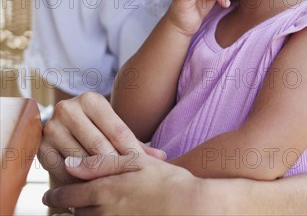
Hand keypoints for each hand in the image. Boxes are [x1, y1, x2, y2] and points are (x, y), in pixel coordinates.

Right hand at [38, 92, 164, 183]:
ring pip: (81, 160)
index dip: (132, 152)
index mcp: (91, 99)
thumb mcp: (113, 128)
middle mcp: (68, 109)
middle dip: (116, 167)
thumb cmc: (97, 128)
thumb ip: (134, 143)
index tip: (146, 169)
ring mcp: (52, 128)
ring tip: (114, 190)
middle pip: (99, 146)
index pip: (117, 130)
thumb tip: (161, 158)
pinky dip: (78, 182)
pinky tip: (91, 190)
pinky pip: (63, 171)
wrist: (65, 124)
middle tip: (131, 184)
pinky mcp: (41, 147)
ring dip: (97, 177)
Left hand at [42, 152, 201, 215]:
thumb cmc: (166, 179)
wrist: (191, 206)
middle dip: (72, 205)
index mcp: (105, 190)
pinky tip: (109, 212)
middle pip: (77, 212)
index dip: (57, 196)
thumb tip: (69, 164)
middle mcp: (105, 212)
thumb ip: (100, 162)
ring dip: (85, 214)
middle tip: (69, 200)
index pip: (70, 195)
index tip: (49, 196)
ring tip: (91, 206)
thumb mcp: (134, 162)